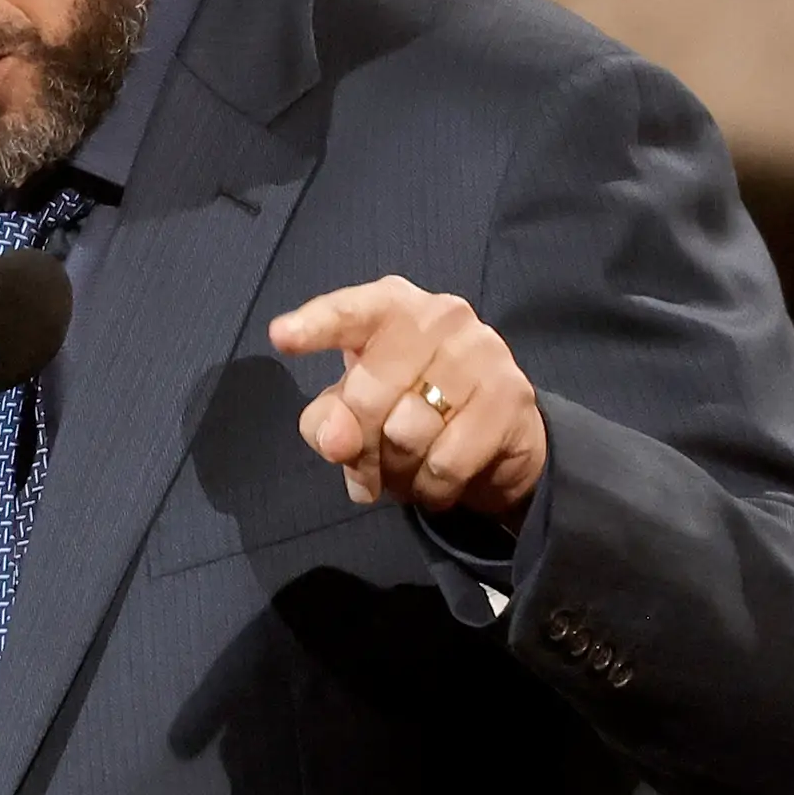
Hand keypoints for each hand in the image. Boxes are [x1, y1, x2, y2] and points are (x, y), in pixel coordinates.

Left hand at [268, 276, 546, 521]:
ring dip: (397, 470)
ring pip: (407, 433)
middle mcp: (440, 316)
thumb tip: (336, 439)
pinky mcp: (512, 395)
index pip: (349, 313)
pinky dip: (431, 487)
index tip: (281, 335)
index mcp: (391, 307)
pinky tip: (437, 479)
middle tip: (365, 469)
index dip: (315, 326)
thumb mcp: (354, 410)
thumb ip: (327, 420)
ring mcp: (482, 351)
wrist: (500, 433)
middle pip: (367, 396)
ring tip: (408, 466)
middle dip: (357, 447)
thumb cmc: (409, 408)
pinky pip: (446, 462)